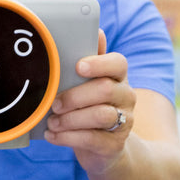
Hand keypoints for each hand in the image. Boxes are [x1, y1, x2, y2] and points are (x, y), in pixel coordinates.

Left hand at [45, 29, 133, 173]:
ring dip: (70, 119)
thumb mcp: (87, 84)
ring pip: (101, 115)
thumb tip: (97, 30)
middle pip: (105, 90)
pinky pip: (92, 139)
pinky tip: (53, 135)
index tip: (78, 67)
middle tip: (55, 103)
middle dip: (75, 96)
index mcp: (118, 77)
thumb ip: (88, 61)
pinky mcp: (115, 145)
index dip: (98, 63)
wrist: (105, 148)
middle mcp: (126, 97)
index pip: (118, 63)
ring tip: (52, 122)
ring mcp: (124, 122)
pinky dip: (67, 137)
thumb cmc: (89, 107)